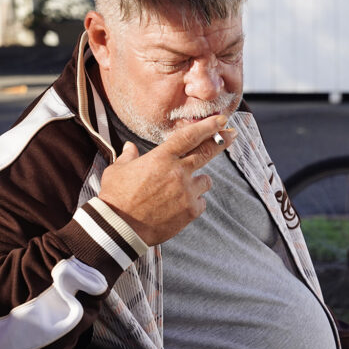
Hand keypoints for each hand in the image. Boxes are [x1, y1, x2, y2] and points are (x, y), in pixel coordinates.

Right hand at [97, 115, 236, 244]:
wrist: (120, 228)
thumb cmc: (116, 197)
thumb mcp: (118, 170)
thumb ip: (128, 156)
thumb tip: (130, 147)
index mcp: (161, 157)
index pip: (190, 136)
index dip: (208, 126)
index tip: (221, 120)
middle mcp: (178, 171)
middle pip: (207, 152)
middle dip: (222, 141)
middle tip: (233, 134)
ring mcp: (187, 191)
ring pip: (205, 181)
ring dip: (198, 182)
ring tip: (180, 190)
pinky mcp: (191, 210)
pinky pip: (201, 202)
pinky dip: (194, 202)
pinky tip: (179, 206)